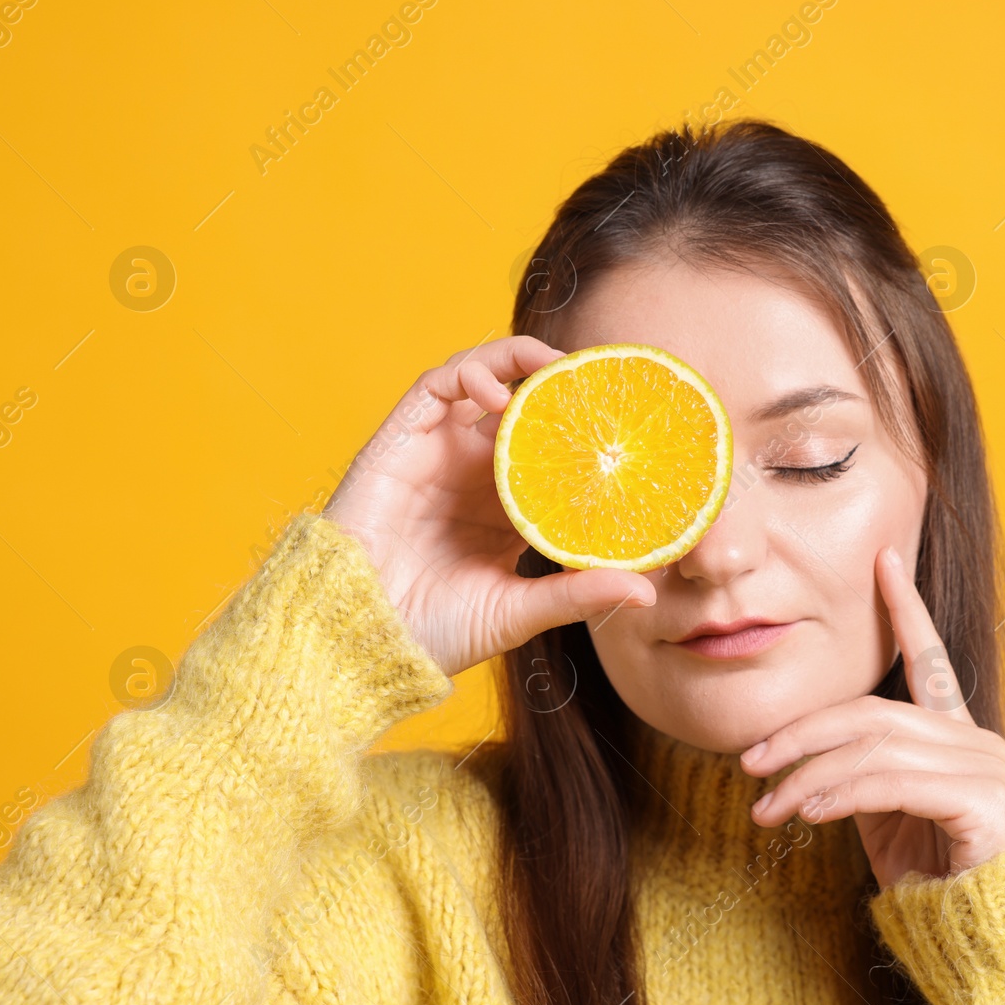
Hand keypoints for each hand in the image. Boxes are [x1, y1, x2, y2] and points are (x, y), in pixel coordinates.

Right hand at [322, 335, 656, 677]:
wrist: (358, 642)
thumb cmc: (434, 633)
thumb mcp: (519, 612)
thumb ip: (577, 594)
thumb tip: (646, 590)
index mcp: (507, 508)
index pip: (555, 450)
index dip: (588, 428)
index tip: (632, 420)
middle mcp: (475, 472)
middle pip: (525, 405)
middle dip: (563, 385)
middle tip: (604, 380)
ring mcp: (438, 452)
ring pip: (484, 381)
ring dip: (521, 362)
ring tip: (558, 368)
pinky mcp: (401, 440)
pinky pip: (436, 386)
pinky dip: (471, 374)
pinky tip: (501, 394)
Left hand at [739, 545, 1004, 887]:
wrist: (981, 934)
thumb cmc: (930, 874)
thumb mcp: (880, 813)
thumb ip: (854, 772)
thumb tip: (797, 759)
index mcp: (955, 734)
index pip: (927, 658)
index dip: (905, 606)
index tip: (884, 559)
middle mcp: (975, 739)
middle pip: (871, 713)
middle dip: (801, 733)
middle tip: (750, 761)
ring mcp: (984, 766)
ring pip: (872, 748)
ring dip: (806, 776)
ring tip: (766, 805)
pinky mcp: (983, 800)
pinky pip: (891, 782)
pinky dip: (840, 794)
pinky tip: (808, 812)